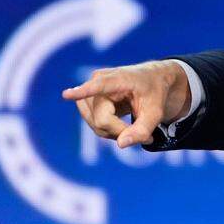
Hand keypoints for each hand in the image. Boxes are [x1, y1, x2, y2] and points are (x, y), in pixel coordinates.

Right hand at [61, 60, 191, 148]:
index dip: (83, 92)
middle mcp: (99, 81)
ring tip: (135, 129)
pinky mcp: (87, 100)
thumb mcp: (156, 112)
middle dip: (121, 131)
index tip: (67, 94)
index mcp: (119, 78)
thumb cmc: (155, 93)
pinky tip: (123, 127)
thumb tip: (121, 145)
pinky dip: (109, 131)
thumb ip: (142, 129)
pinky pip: (94, 124)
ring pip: (95, 124)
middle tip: (146, 135)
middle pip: (101, 119)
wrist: (152, 80)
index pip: (99, 86)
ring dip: (115, 133)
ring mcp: (90, 90)